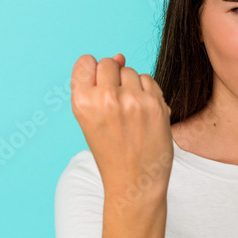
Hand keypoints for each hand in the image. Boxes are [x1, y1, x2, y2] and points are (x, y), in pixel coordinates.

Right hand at [70, 53, 172, 198]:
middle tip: (115, 105)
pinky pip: (149, 80)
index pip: (86, 62)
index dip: (93, 74)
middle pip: (109, 63)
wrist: (135, 181)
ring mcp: (133, 100)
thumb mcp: (90, 119)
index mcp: (82, 102)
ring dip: (131, 86)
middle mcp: (105, 98)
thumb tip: (120, 56)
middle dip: (112, 78)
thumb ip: (98, 86)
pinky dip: (147, 92)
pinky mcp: (155, 104)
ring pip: (131, 71)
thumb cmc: (111, 150)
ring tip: (129, 113)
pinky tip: (143, 113)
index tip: (98, 91)